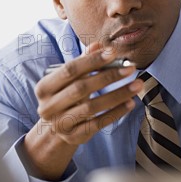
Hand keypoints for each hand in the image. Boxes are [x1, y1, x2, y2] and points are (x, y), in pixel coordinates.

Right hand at [22, 42, 141, 179]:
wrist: (58, 126)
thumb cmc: (66, 96)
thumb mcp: (69, 79)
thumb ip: (83, 61)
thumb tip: (98, 44)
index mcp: (44, 87)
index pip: (70, 70)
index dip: (92, 60)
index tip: (113, 53)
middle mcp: (48, 107)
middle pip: (81, 88)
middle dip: (108, 77)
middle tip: (130, 68)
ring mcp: (60, 123)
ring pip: (91, 107)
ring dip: (117, 95)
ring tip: (136, 85)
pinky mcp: (74, 136)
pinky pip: (98, 124)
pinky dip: (116, 113)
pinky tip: (130, 103)